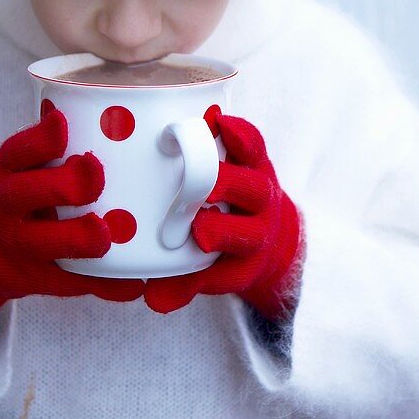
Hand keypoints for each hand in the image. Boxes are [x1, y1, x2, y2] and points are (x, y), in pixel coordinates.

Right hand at [0, 107, 144, 318]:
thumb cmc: (16, 193)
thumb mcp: (18, 166)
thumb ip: (49, 147)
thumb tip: (107, 116)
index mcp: (6, 170)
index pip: (18, 150)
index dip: (41, 139)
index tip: (63, 126)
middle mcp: (7, 206)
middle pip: (31, 193)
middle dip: (67, 185)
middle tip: (95, 176)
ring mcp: (19, 245)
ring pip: (48, 243)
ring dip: (80, 238)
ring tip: (105, 233)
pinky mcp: (35, 279)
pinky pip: (72, 284)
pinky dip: (105, 285)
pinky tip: (133, 282)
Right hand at [143, 111, 303, 316]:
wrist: (268, 235)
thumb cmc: (224, 253)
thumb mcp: (209, 276)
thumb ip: (180, 285)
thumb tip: (151, 297)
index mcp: (249, 250)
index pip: (239, 248)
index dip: (221, 238)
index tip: (197, 235)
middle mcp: (260, 218)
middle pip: (251, 209)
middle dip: (226, 200)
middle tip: (197, 196)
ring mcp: (260, 185)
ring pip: (253, 177)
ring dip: (228, 167)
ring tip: (199, 153)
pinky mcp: (257, 158)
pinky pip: (255, 144)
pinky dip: (239, 132)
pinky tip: (216, 120)